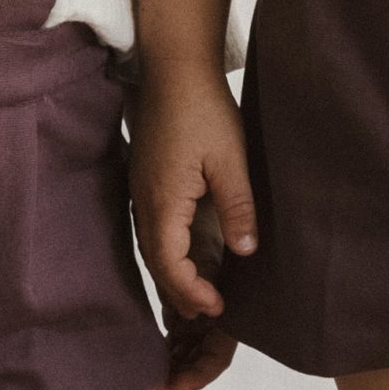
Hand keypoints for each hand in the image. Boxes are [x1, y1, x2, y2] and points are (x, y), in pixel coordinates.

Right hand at [129, 63, 257, 378]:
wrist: (172, 70)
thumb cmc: (202, 109)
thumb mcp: (230, 158)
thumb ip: (237, 206)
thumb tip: (245, 251)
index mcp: (162, 202)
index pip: (169, 263)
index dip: (192, 292)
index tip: (218, 310)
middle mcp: (146, 205)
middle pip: (158, 265)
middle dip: (181, 297)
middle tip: (211, 319)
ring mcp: (143, 196)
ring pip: (155, 251)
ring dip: (176, 279)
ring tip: (202, 301)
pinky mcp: (148, 187)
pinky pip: (157, 234)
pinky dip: (172, 257)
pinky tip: (191, 263)